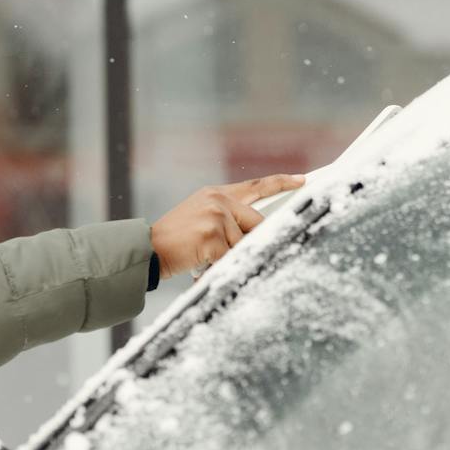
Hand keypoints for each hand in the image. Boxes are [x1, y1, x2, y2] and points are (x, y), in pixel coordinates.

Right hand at [149, 174, 305, 280]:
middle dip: (248, 242)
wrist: (149, 249)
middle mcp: (218, 201)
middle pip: (256, 223)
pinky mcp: (212, 236)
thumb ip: (228, 219)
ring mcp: (216, 217)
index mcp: (217, 194)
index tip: (300, 181)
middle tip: (226, 252)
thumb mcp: (201, 218)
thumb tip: (255, 233)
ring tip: (203, 258)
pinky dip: (218, 268)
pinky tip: (200, 266)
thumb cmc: (176, 240)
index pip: (256, 186)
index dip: (280, 183)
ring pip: (242, 245)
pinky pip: (229, 259)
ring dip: (227, 259)